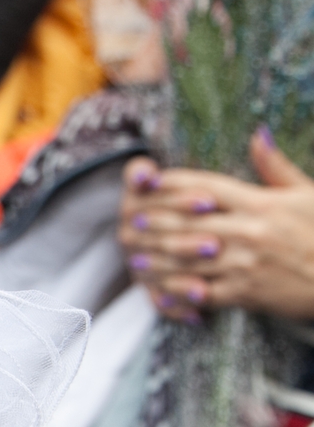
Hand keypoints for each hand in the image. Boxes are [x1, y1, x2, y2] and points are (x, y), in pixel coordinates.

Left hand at [119, 129, 313, 320]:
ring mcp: (245, 263)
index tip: (150, 183)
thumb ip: (275, 167)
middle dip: (156, 224)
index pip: (207, 187)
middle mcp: (249, 230)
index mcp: (261, 203)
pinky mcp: (245, 293)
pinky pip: (201, 292)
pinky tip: (160, 292)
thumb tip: (258, 134)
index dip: (174, 184)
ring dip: (157, 261)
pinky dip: (178, 293)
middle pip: (188, 223)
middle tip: (130, 224)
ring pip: (188, 260)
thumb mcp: (307, 193)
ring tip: (135, 260)